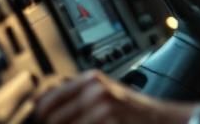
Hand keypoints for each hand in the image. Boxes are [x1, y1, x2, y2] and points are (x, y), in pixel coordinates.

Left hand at [33, 70, 186, 123]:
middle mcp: (94, 89)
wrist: (164, 121)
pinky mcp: (107, 120)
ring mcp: (101, 107)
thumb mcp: (105, 96)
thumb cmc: (134, 113)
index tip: (35, 120)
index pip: (47, 96)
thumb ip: (77, 96)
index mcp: (91, 79)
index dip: (37, 114)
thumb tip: (40, 106)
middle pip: (50, 117)